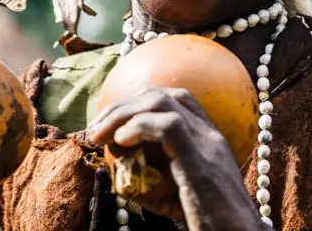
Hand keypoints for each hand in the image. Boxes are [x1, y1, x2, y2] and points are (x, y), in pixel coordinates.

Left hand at [88, 88, 263, 230]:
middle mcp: (210, 136)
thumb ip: (161, 183)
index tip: (114, 121)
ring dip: (123, 113)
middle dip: (123, 104)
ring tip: (101, 134)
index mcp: (210, 142)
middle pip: (163, 94)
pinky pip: (166, 126)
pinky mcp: (200, 161)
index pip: (177, 99)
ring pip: (162, 102)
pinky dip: (137, 127)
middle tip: (97, 127)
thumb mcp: (185, 200)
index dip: (140, 102)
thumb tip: (124, 179)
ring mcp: (207, 145)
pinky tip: (121, 141)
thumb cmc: (214, 227)